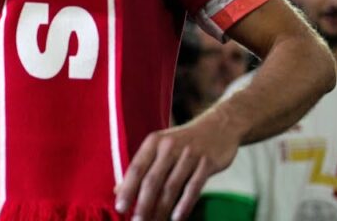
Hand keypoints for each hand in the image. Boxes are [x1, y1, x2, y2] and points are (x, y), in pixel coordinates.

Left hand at [114, 116, 239, 220]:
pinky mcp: (207, 163)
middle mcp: (170, 147)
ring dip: (162, 209)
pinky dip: (184, 205)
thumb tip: (117, 189)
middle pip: (153, 179)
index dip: (128, 188)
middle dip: (143, 204)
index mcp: (154, 142)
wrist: (219, 126)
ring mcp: (190, 155)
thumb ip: (142, 166)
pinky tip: (176, 218)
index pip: (137, 167)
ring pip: (172, 186)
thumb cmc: (183, 141)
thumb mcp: (160, 147)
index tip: (120, 207)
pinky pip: (194, 187)